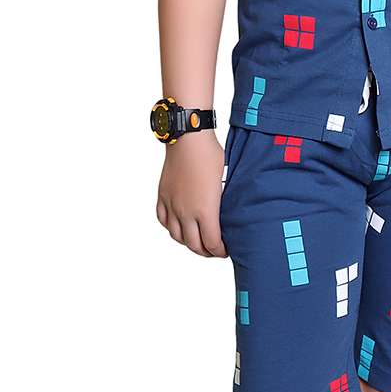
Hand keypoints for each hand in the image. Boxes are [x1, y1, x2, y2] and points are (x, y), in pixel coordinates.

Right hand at [156, 133, 228, 256]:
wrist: (188, 140)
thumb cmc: (210, 156)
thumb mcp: (226, 182)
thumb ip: (222, 204)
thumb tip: (227, 216)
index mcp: (205, 211)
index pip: (212, 243)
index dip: (219, 251)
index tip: (225, 251)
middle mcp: (186, 213)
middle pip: (193, 245)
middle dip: (205, 251)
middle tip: (213, 250)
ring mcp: (172, 205)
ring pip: (176, 236)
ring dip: (187, 243)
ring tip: (196, 241)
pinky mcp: (163, 196)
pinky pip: (163, 220)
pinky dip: (171, 228)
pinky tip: (178, 227)